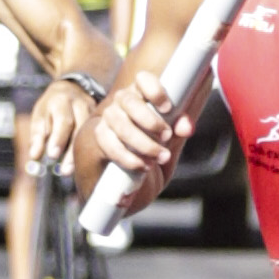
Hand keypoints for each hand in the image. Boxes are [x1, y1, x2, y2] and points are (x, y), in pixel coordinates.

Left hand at [19, 76, 91, 174]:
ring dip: (82, 154)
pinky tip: (86, 165)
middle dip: (71, 151)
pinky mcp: (102, 118)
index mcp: (62, 101)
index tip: (52, 155)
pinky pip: (99, 135)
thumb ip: (37, 135)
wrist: (74, 88)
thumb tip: (34, 156)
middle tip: (64, 171)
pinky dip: (92, 151)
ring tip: (73, 171)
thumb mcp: (40, 115)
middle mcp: (81, 104)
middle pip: (79, 128)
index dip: (58, 138)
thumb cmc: (52, 106)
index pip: (63, 120)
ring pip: (90, 133)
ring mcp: (95, 111)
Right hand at [88, 71, 180, 215]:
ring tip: (160, 157)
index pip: (142, 80)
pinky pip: (108, 143)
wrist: (118, 198)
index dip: (154, 89)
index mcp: (140, 100)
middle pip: (129, 100)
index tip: (167, 107)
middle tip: (166, 136)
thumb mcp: (167, 147)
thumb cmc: (145, 165)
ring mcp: (103, 124)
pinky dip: (127, 156)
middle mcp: (119, 107)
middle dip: (150, 120)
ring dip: (143, 141)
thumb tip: (186, 127)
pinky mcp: (93, 143)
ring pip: (119, 122)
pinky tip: (141, 166)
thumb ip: (176, 132)